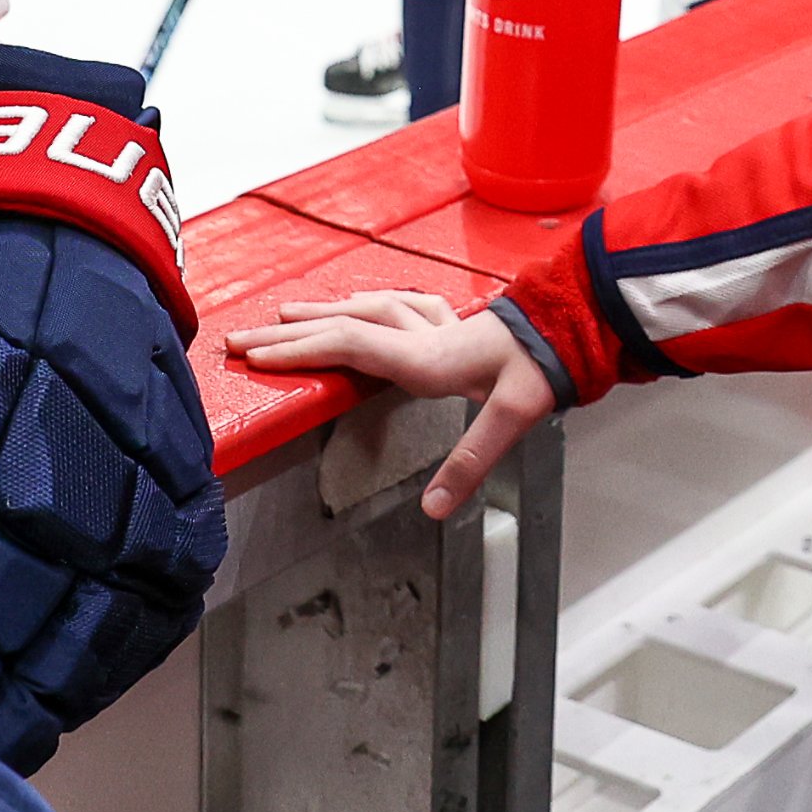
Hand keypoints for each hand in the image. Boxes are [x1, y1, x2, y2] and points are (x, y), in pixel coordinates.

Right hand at [224, 290, 557, 519]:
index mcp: (424, 356)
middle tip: (239, 339)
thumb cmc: (540, 369)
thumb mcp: (512, 420)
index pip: (346, 346)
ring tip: (282, 316)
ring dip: (319, 314)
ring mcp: (430, 321)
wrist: (573, 326)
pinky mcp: (445, 320)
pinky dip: (361, 303)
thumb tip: (431, 508)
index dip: (298, 351)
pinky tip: (358, 302)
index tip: (255, 357)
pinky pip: (390, 304)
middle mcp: (418, 332)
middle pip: (341, 324)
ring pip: (362, 308)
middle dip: (286, 334)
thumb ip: (469, 462)